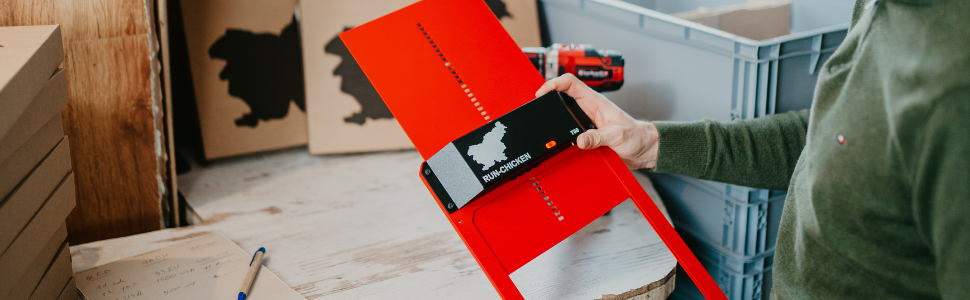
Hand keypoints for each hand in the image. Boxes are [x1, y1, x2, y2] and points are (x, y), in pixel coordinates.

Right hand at [535, 74, 659, 168]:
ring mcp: (586, 121)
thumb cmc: (637, 136)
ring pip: (564, 114)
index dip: (554, 84)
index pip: (570, 83)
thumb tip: (580, 140)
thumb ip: (598, 138)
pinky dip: (561, 134)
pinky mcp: (587, 134)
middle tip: (536, 106)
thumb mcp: (617, 136)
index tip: (541, 93)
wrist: (644, 149)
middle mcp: (589, 109)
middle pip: (562, 96)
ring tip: (541, 120)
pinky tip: (556, 139)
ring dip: (554, 117)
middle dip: (548, 99)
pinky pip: (569, 131)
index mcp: (596, 102)